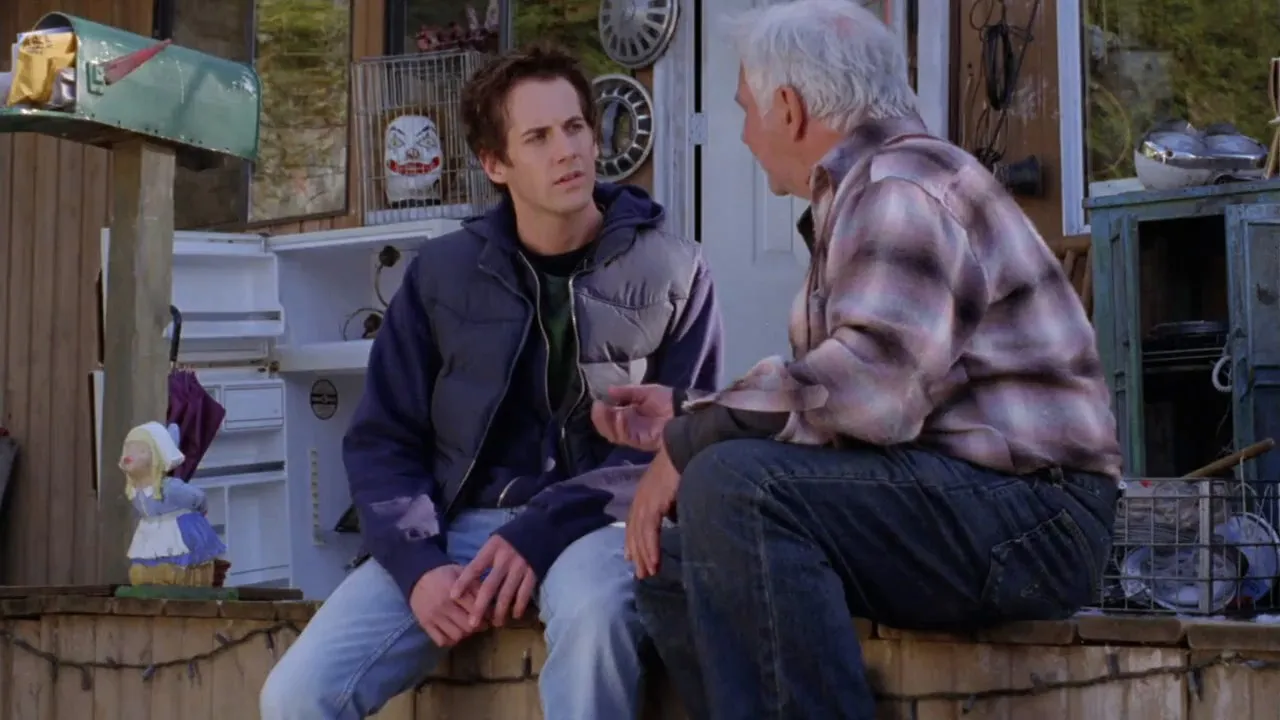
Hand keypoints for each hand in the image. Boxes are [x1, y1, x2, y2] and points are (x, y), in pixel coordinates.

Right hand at [410, 564, 487, 646]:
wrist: (417, 576)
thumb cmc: (444, 574)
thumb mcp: (461, 572)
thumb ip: (475, 585)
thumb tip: (492, 601)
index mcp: (453, 589)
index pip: (476, 609)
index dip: (487, 615)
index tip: (491, 615)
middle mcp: (443, 605)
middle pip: (469, 625)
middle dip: (479, 626)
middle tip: (482, 624)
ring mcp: (433, 616)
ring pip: (457, 635)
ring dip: (466, 634)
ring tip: (468, 627)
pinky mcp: (425, 624)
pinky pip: (441, 640)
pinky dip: (451, 640)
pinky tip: (455, 632)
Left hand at [451, 535, 536, 628]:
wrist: (540, 528)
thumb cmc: (512, 538)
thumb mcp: (495, 542)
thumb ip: (484, 559)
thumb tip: (469, 580)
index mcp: (492, 549)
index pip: (475, 567)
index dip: (463, 582)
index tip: (453, 596)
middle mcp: (505, 559)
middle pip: (490, 586)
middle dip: (480, 606)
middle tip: (472, 623)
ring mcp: (520, 567)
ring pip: (507, 594)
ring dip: (500, 611)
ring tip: (494, 624)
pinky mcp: (533, 573)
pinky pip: (525, 593)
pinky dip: (519, 606)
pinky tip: (514, 615)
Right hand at [591, 384, 674, 450]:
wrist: (685, 409)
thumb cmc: (667, 400)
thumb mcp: (645, 392)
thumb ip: (627, 392)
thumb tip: (608, 390)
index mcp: (629, 415)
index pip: (610, 416)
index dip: (602, 411)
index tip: (597, 401)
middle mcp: (629, 427)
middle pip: (608, 427)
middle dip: (600, 418)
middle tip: (597, 406)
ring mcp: (634, 435)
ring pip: (613, 434)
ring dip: (605, 422)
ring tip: (602, 409)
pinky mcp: (641, 441)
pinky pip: (625, 436)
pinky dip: (619, 427)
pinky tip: (619, 415)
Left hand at [625, 445, 680, 578]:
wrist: (683, 450)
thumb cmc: (682, 466)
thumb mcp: (672, 489)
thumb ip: (669, 504)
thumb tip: (673, 518)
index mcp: (644, 496)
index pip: (635, 524)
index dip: (633, 542)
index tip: (633, 558)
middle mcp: (640, 501)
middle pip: (634, 533)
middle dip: (637, 554)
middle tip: (641, 574)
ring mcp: (644, 503)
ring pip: (639, 536)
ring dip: (644, 556)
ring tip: (648, 573)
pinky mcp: (652, 505)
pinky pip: (649, 531)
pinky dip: (650, 548)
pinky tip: (653, 562)